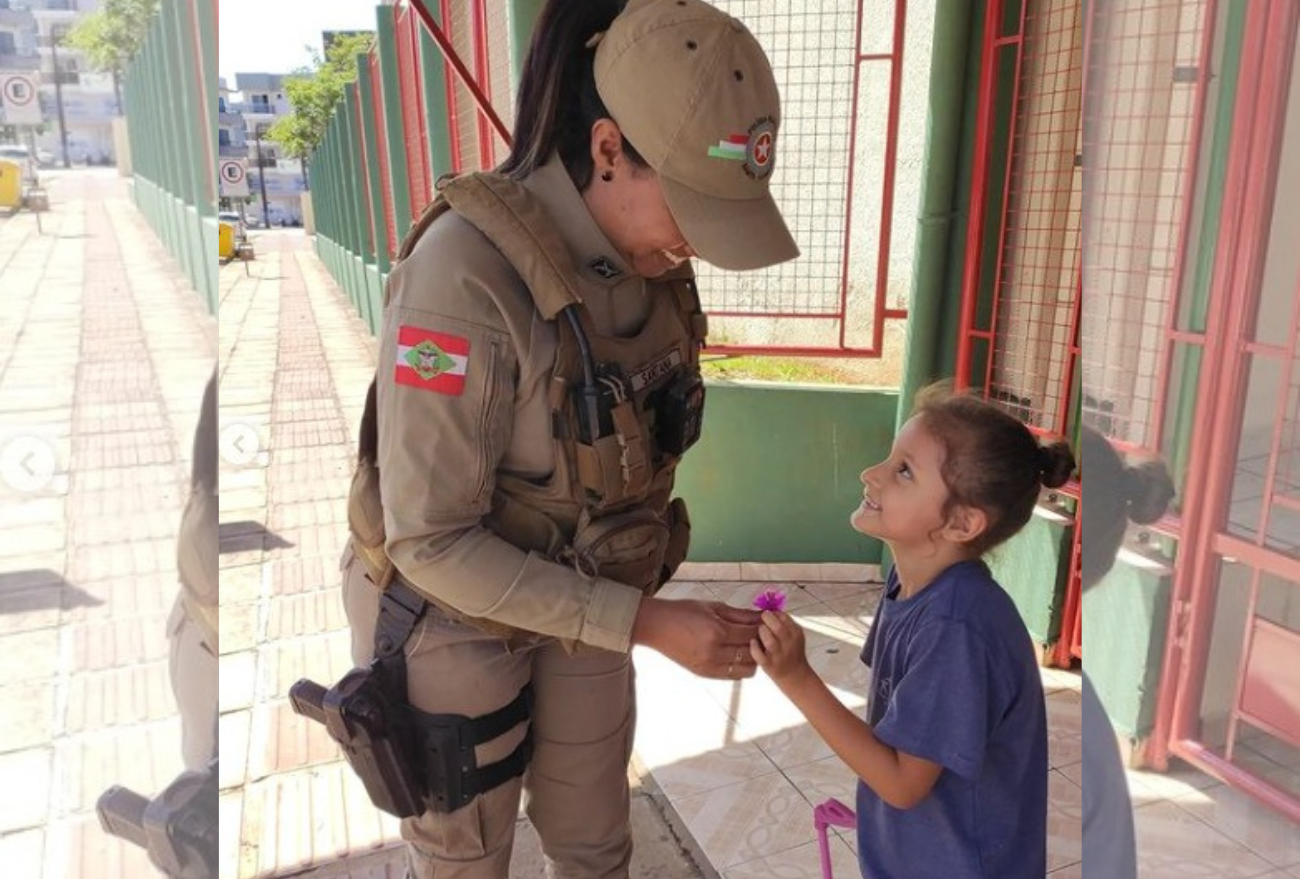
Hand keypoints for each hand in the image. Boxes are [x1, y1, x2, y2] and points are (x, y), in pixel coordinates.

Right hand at [632, 598, 760, 679]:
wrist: (656, 626)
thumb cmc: (683, 611)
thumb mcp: (713, 607)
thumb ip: (740, 614)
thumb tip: (763, 616)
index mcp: (717, 632)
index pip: (751, 634)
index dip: (762, 628)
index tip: (765, 622)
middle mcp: (714, 652)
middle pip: (751, 653)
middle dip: (760, 643)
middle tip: (759, 634)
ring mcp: (709, 666)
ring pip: (746, 669)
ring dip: (752, 658)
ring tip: (747, 645)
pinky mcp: (705, 674)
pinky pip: (732, 675)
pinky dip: (739, 666)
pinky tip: (736, 654)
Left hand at [752, 611, 813, 690]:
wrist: (796, 676)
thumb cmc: (792, 653)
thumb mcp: (794, 635)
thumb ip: (785, 622)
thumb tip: (770, 609)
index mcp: (795, 633)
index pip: (784, 617)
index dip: (773, 613)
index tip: (769, 613)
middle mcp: (789, 644)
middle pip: (777, 628)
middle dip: (766, 619)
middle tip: (762, 618)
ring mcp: (779, 655)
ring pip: (769, 641)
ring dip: (762, 632)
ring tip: (760, 631)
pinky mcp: (769, 665)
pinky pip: (759, 655)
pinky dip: (754, 647)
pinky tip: (753, 642)